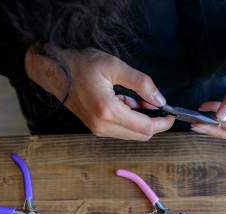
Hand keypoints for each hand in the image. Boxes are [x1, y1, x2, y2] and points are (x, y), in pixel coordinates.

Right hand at [25, 48, 173, 140]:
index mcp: (108, 111)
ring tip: (136, 99)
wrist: (53, 71)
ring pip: (131, 134)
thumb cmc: (81, 65)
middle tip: (155, 102)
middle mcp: (102, 126)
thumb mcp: (114, 66)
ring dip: (141, 120)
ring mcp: (97, 129)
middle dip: (154, 122)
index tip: (173, 114)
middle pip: (140, 135)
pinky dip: (130, 120)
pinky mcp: (95, 128)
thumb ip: (141, 83)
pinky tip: (126, 102)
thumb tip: (160, 100)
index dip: (163, 123)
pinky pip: (120, 130)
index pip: (145, 127)